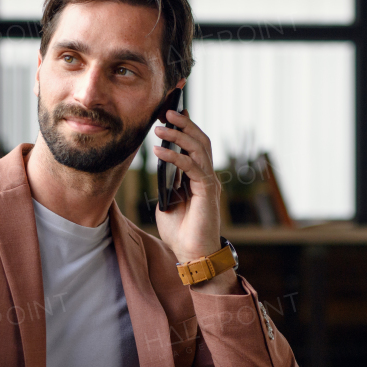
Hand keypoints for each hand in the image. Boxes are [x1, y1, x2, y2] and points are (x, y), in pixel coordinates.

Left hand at [153, 109, 238, 293]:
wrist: (193, 254)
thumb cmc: (181, 232)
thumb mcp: (168, 203)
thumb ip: (166, 185)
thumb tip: (158, 167)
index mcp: (198, 177)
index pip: (194, 146)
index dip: (185, 128)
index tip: (170, 114)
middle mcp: (206, 176)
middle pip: (200, 141)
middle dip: (184, 124)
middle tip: (166, 111)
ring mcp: (208, 182)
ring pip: (198, 149)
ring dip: (179, 135)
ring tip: (160, 127)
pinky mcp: (207, 191)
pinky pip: (192, 167)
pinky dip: (175, 156)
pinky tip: (160, 151)